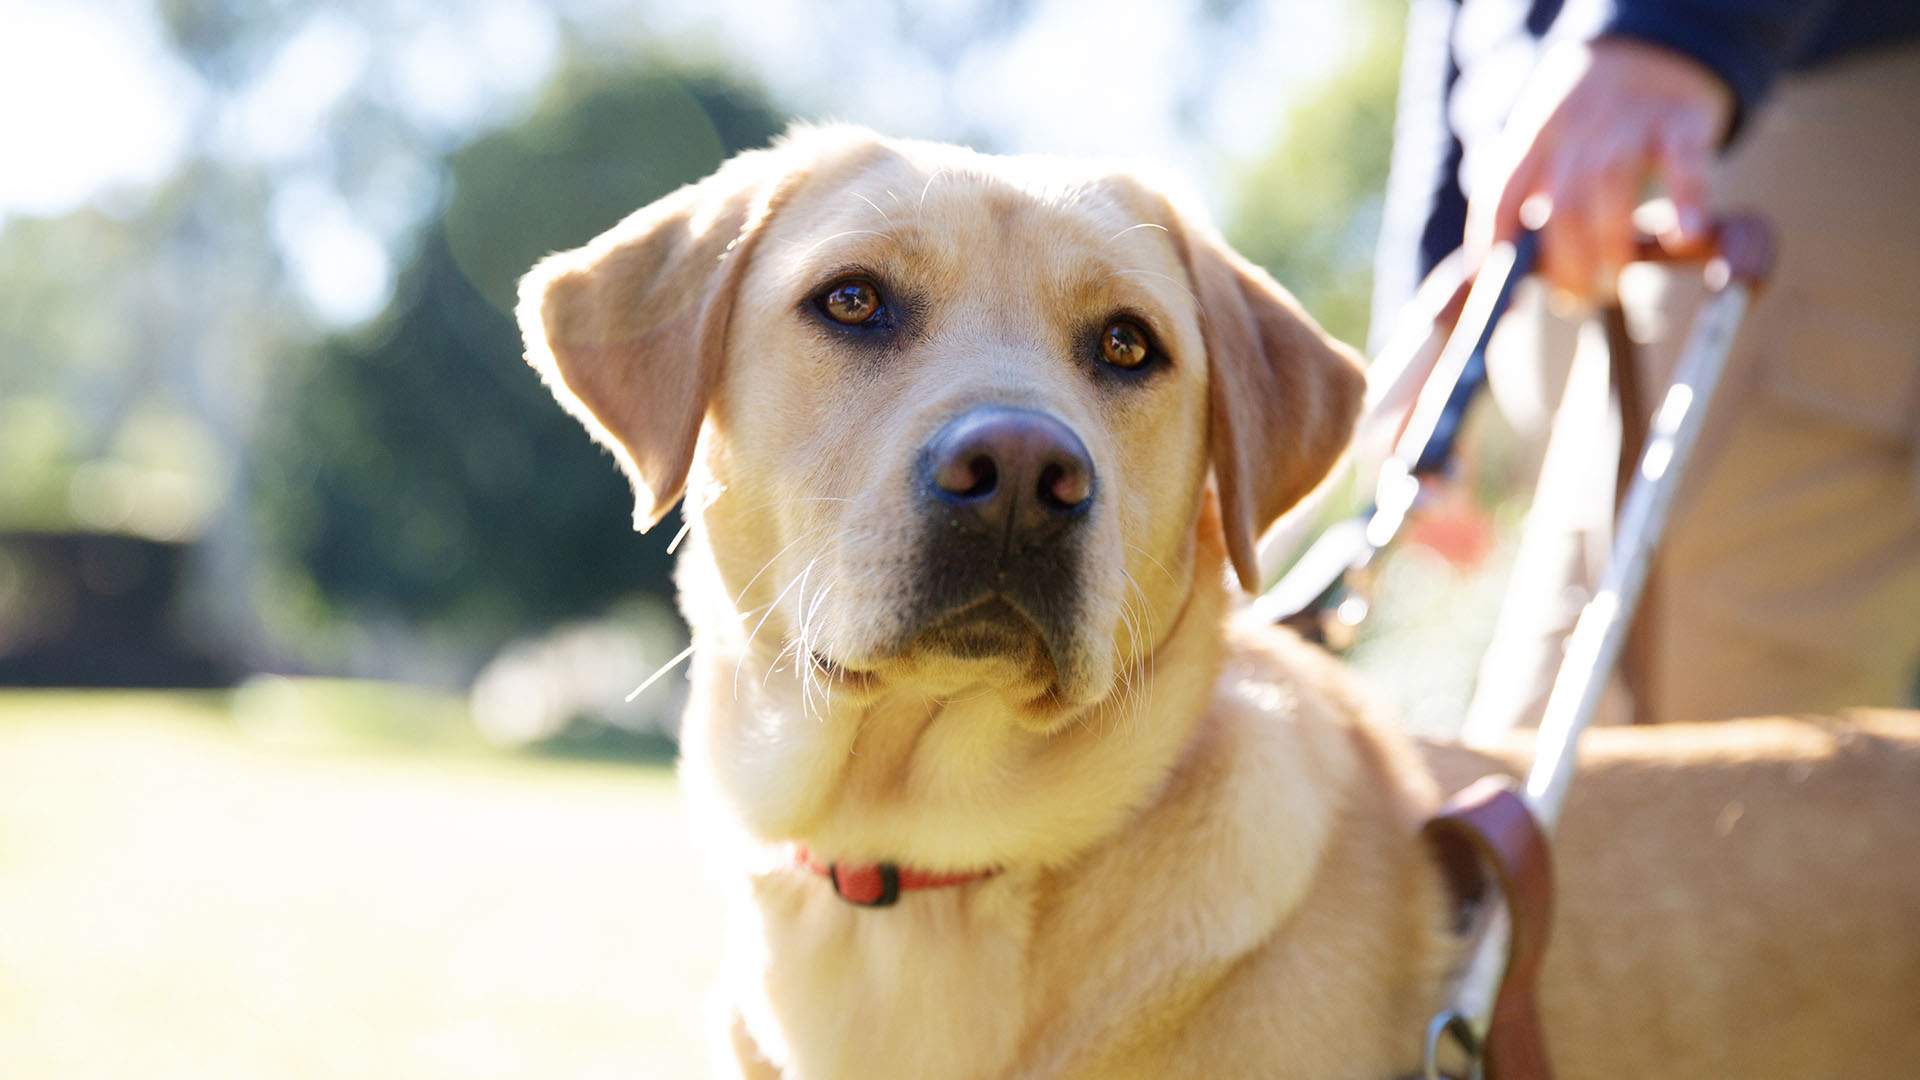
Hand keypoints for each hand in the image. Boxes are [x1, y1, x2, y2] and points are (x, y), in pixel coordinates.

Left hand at [1467, 38, 1733, 301]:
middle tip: (1575, 298)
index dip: (1492, 239)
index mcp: (1534, 134)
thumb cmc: (1591, 126)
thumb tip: (1481, 271)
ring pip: (1612, 187)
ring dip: (1611, 247)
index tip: (1491, 281)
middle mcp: (1578, 126)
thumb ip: (1518, 199)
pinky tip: (1686, 236)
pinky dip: (1687, 200)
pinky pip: (1684, 162)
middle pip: (1563, 202)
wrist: (1652, 49)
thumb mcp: (1545, 145)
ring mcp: (1631, 123)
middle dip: (1566, 262)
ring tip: (1612, 285)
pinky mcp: (1684, 122)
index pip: (1502, 189)